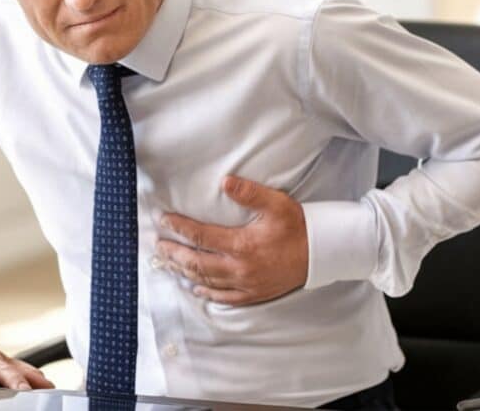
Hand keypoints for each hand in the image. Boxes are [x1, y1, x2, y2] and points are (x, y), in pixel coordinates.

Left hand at [157, 175, 308, 305]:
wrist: (321, 253)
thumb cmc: (298, 226)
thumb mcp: (276, 204)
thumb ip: (249, 193)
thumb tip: (225, 182)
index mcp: (242, 244)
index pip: (200, 236)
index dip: (179, 228)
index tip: (163, 220)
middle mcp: (240, 268)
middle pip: (196, 262)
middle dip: (174, 253)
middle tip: (158, 244)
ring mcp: (245, 284)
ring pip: (206, 280)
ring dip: (184, 271)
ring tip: (168, 262)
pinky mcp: (253, 294)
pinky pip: (224, 297)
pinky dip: (206, 292)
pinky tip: (196, 287)